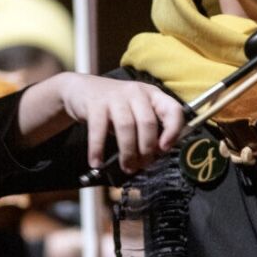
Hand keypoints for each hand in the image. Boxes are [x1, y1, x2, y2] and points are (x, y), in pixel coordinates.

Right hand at [17, 73, 185, 174]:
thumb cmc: (115, 106)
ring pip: (126, 127)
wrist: (82, 89)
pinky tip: (97, 162)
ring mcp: (115, 96)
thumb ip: (150, 128)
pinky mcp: (95, 103)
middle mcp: (136, 93)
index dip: (173, 130)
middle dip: (146, 149)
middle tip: (142, 165)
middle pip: (148, 123)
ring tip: (127, 167)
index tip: (165, 149)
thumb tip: (158, 153)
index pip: (173, 109)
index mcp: (153, 95)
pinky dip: (98, 149)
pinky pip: (98, 130)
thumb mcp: (137, 112)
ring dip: (127, 152)